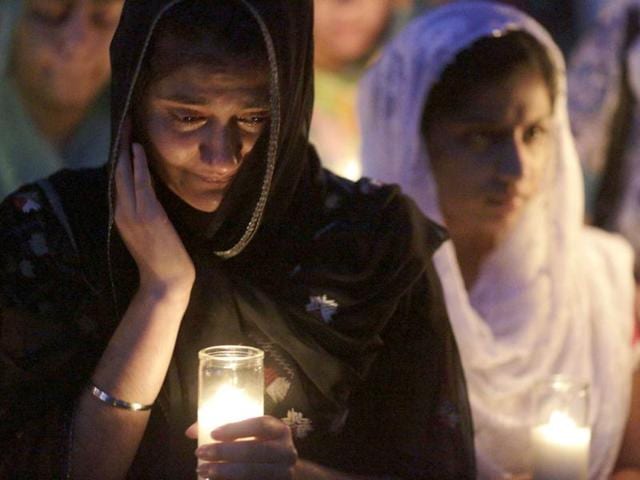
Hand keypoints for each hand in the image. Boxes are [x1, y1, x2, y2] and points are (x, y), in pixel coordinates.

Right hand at [114, 120, 194, 293]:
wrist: (166, 281)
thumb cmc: (162, 258)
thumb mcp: (149, 231)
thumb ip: (145, 211)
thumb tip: (149, 189)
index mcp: (121, 215)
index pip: (117, 180)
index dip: (118, 157)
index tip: (121, 136)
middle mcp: (122, 211)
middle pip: (116, 171)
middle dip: (119, 145)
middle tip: (122, 121)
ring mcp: (134, 213)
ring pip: (125, 173)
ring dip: (126, 148)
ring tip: (128, 126)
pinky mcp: (149, 215)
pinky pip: (141, 183)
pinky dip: (137, 165)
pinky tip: (138, 149)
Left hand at [188, 417, 297, 479]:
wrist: (285, 472)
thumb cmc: (262, 447)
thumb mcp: (252, 435)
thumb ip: (226, 430)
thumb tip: (191, 431)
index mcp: (280, 431)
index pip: (260, 425)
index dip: (237, 428)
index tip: (213, 433)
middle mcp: (286, 451)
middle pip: (254, 451)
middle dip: (224, 452)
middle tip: (201, 453)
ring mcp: (284, 474)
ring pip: (252, 473)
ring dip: (224, 472)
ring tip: (203, 470)